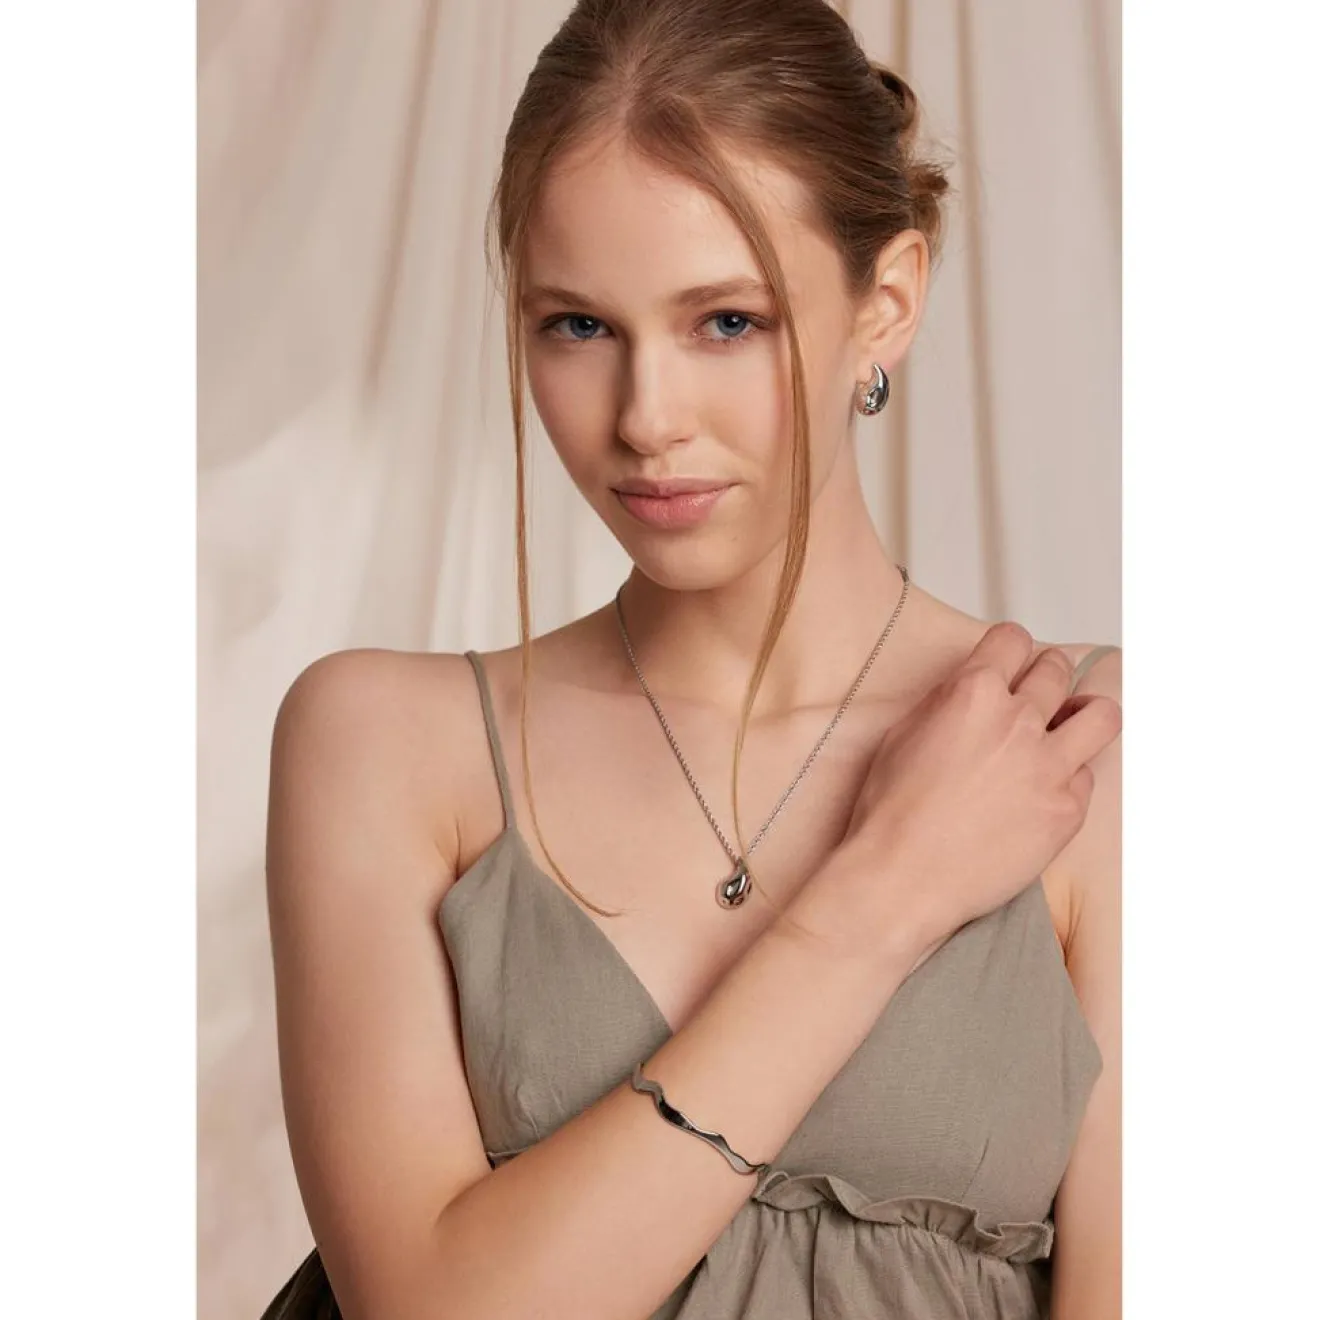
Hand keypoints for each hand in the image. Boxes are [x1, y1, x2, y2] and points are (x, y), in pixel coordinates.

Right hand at [827, 623, 1121, 967]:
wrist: (904, 876)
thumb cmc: (892, 811)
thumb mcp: (903, 734)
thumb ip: (946, 703)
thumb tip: (971, 691)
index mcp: (972, 693)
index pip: (1013, 640)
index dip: (1010, 650)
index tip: (1010, 662)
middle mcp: (1018, 720)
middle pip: (1056, 670)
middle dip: (1046, 677)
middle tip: (1038, 694)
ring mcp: (1049, 766)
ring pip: (1101, 715)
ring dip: (1085, 714)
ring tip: (1071, 727)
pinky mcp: (1067, 810)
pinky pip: (1086, 777)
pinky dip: (1069, 779)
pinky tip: (1044, 791)